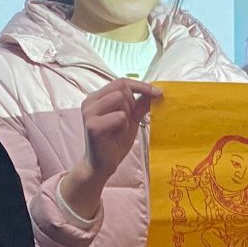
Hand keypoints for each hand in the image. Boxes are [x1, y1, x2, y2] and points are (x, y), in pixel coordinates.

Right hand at [62, 78, 159, 218]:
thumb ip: (140, 105)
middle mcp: (89, 101)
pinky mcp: (92, 125)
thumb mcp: (131, 120)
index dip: (140, 85)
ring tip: (120, 128)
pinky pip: (119, 116)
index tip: (158, 92)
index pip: (120, 81)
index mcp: (96, 97)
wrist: (102, 165)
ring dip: (127, 115)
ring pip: (120, 98)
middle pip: (121, 88)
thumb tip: (155, 91)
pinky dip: (123, 126)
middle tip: (127, 121)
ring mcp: (89, 112)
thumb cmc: (114, 141)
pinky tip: (115, 135)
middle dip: (131, 104)